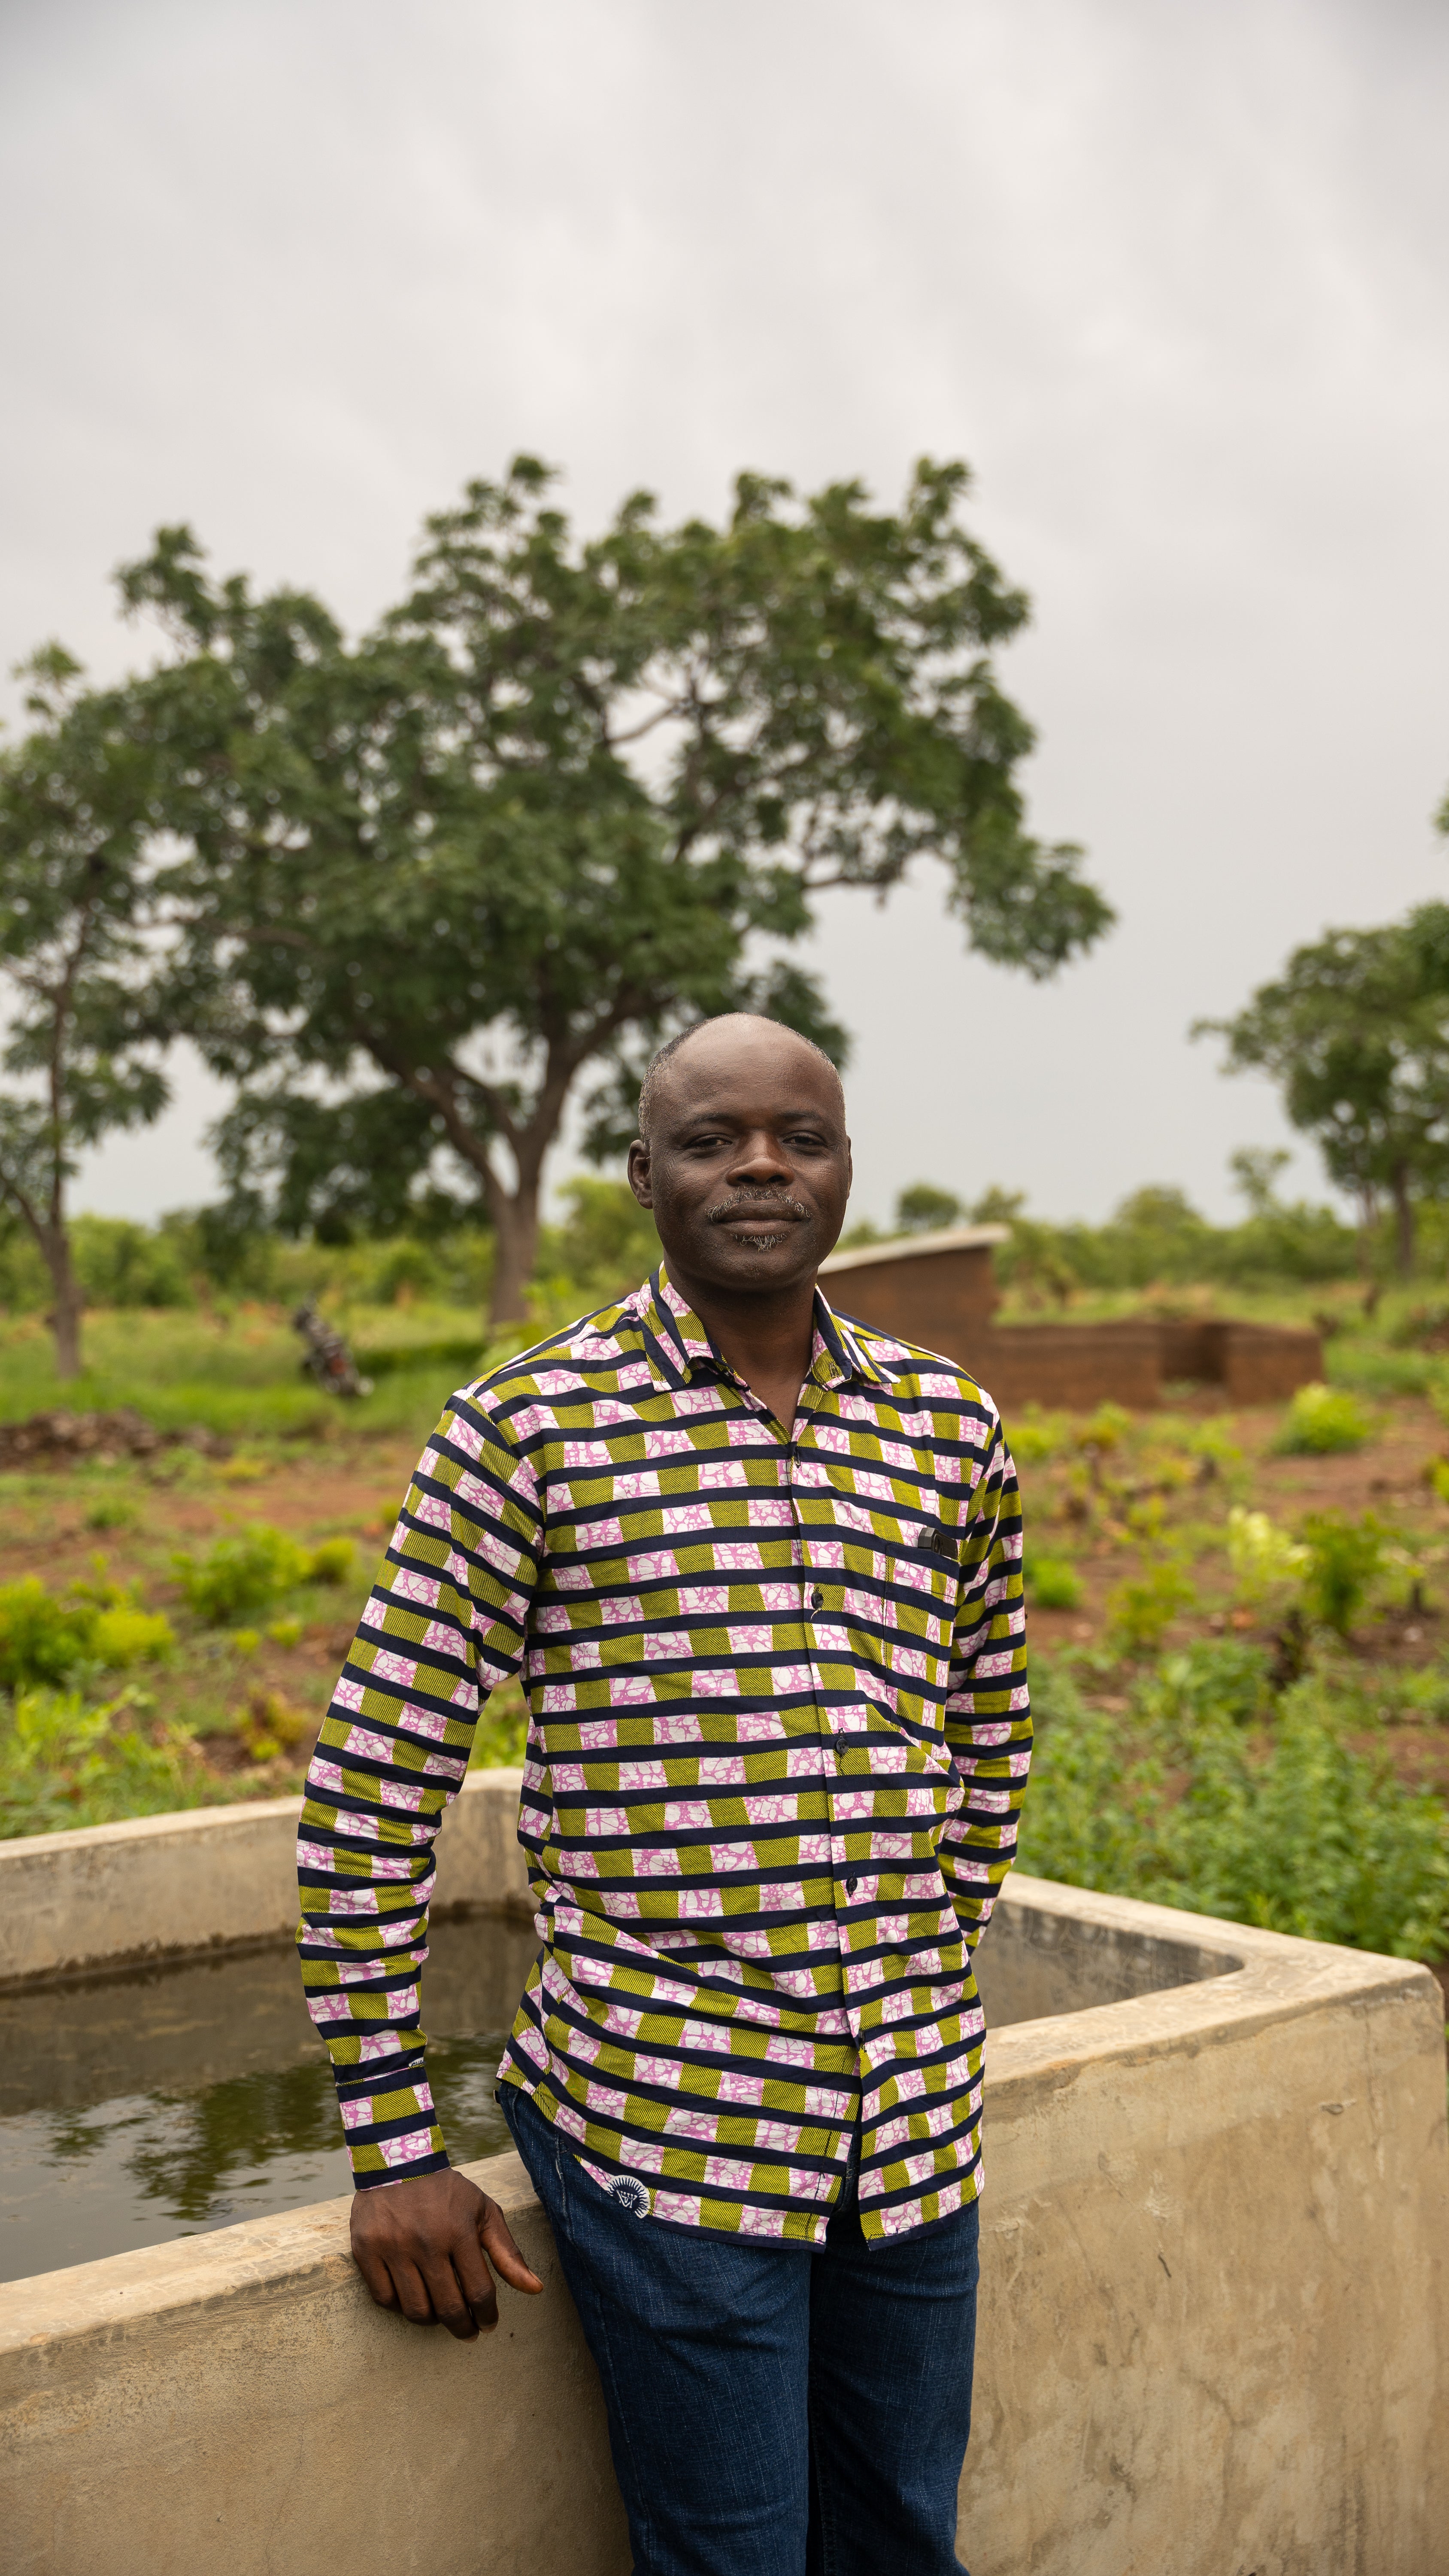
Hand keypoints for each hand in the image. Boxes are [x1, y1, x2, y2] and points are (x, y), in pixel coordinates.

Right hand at [350, 2167, 543, 2341]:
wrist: (397, 2161)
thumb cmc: (447, 2191)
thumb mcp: (484, 2211)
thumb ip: (508, 2252)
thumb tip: (535, 2289)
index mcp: (459, 2231)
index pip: (479, 2292)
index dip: (487, 2316)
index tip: (488, 2324)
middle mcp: (426, 2242)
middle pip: (447, 2308)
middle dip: (463, 2328)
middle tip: (468, 2331)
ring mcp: (393, 2247)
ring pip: (415, 2309)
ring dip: (432, 2320)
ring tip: (441, 2314)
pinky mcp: (366, 2250)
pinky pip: (384, 2298)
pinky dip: (399, 2306)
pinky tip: (412, 2297)